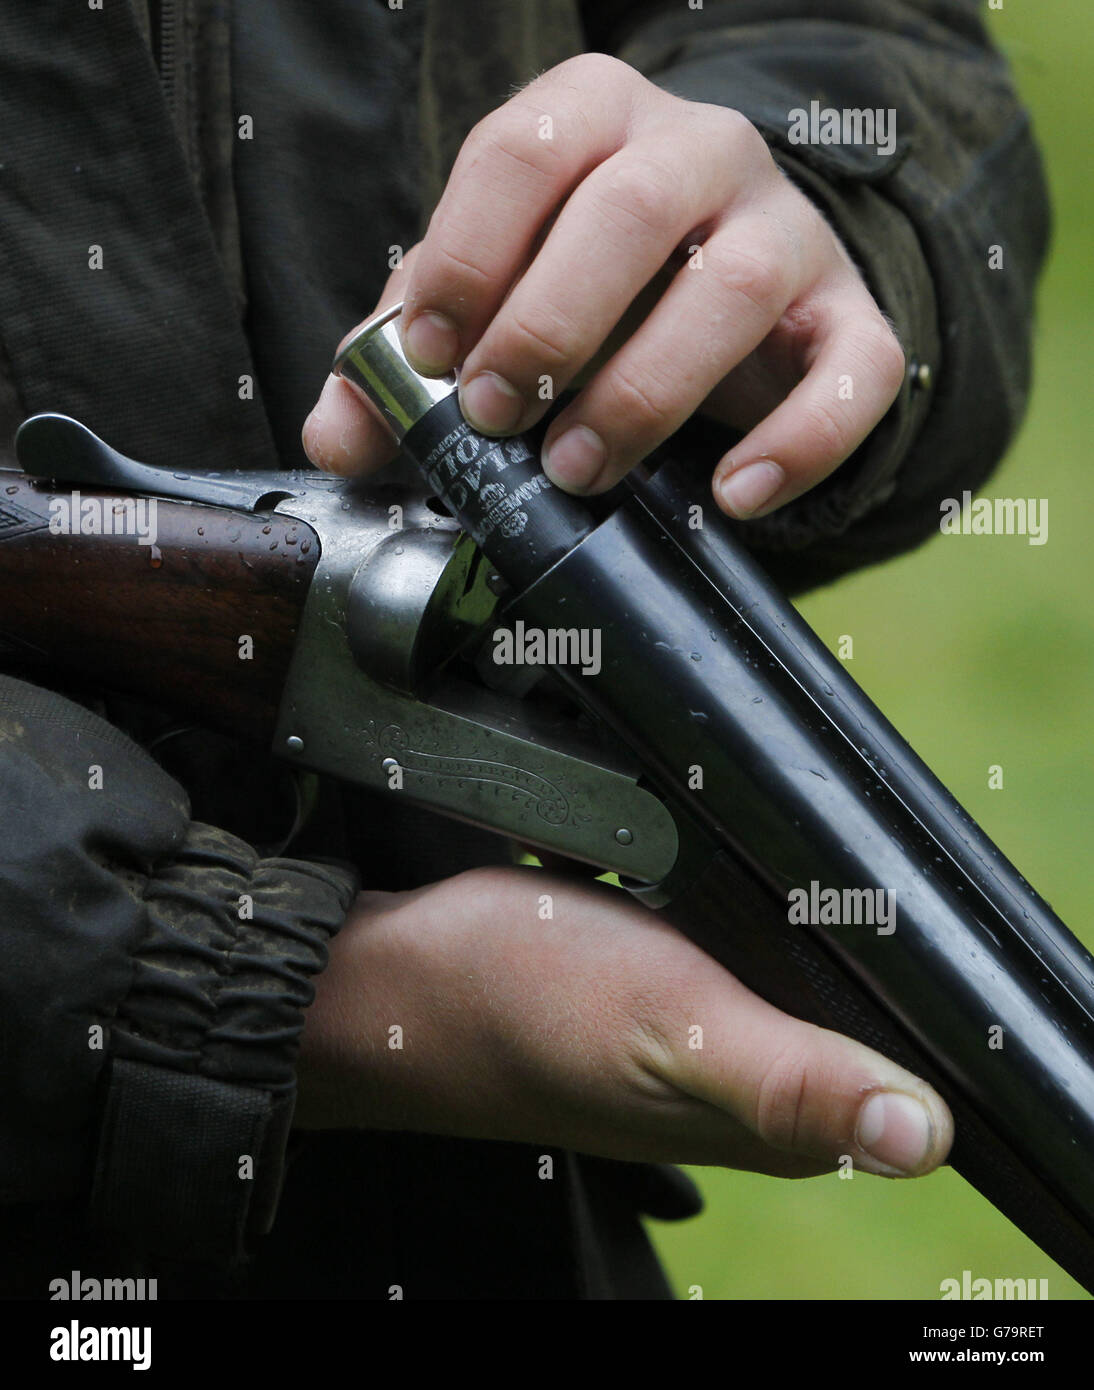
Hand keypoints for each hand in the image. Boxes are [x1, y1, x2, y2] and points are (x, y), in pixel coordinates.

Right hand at [295, 867, 952, 1179]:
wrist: (392, 973)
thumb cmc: (520, 1003)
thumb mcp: (670, 1028)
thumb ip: (792, 1081)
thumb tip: (921, 1134)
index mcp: (777, 1123)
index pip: (908, 1059)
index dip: (921, 984)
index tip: (899, 905)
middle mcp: (749, 1085)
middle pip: (852, 995)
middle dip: (850, 928)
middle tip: (810, 857)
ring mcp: (701, 1034)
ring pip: (790, 961)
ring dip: (792, 909)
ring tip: (765, 851)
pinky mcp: (661, 988)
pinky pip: (732, 935)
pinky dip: (736, 899)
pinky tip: (723, 867)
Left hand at [303, 54, 905, 520]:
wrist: (722, 289)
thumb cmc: (584, 288)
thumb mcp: (483, 298)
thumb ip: (401, 355)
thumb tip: (337, 435)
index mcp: (594, 116)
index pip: (523, 152)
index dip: (464, 258)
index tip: (428, 356)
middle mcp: (700, 149)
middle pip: (632, 210)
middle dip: (547, 325)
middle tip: (494, 418)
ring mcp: (787, 229)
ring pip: (739, 287)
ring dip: (646, 391)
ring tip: (577, 469)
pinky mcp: (850, 314)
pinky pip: (855, 367)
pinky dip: (799, 441)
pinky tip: (733, 495)